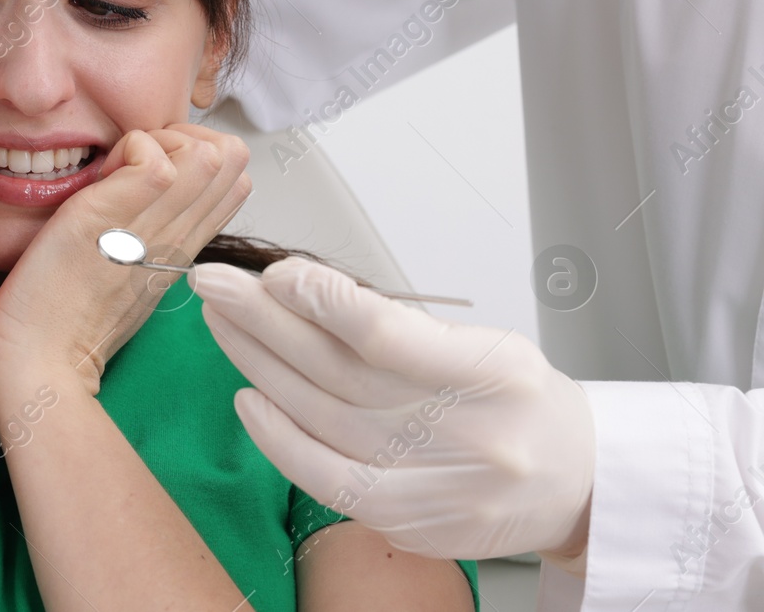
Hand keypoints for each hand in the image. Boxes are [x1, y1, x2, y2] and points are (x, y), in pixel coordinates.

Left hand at [0, 125, 251, 395]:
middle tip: (136, 161)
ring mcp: (152, 227)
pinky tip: (98, 178)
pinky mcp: (112, 217)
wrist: (40, 359)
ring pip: (208, 153)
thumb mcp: (127, 270)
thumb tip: (146, 187)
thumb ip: (147, 233)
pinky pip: (154, 158)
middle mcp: (179, 236)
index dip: (199, 152)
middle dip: (186, 135)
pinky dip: (127, 147)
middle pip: (233, 157)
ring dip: (158, 140)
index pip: (233, 179)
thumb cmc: (66, 315)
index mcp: (182, 247)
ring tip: (116, 170)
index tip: (153, 168)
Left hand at [193, 258, 594, 565]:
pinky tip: (248, 398)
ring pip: (319, 415)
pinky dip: (278, 437)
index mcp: (493, 374)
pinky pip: (324, 477)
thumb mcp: (488, 344)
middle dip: (263, 320)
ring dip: (258, 364)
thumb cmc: (521, 402)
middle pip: (336, 371)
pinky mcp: (407, 521)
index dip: (320, 300)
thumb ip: (403, 328)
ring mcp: (433, 486)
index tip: (276, 274)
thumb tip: (305, 296)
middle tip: (215, 283)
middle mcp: (464, 434)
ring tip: (220, 322)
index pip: (386, 334)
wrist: (579, 484)